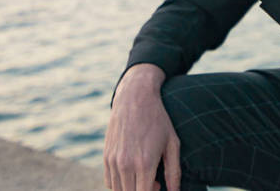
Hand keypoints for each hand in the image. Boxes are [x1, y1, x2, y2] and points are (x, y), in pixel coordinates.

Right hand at [103, 64, 180, 190]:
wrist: (135, 98)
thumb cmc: (158, 120)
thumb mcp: (172, 143)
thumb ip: (174, 172)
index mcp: (145, 163)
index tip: (159, 187)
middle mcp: (126, 164)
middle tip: (155, 182)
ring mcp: (113, 161)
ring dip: (131, 189)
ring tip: (144, 177)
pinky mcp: (106, 156)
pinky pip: (109, 182)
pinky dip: (119, 184)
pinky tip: (132, 173)